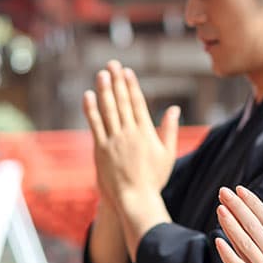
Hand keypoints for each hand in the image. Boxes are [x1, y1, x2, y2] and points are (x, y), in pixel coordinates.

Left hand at [82, 60, 178, 238]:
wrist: (135, 198)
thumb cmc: (154, 178)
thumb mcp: (167, 154)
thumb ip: (169, 130)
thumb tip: (174, 109)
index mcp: (145, 133)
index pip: (137, 104)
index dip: (132, 86)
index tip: (127, 72)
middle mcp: (129, 133)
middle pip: (122, 102)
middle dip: (117, 81)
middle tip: (112, 64)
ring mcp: (114, 141)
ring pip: (108, 110)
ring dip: (104, 90)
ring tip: (101, 74)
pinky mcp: (101, 149)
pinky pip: (95, 125)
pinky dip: (91, 110)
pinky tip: (88, 96)